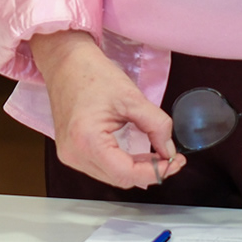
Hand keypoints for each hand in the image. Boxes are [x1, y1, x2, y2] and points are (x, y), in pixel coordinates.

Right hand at [29, 30, 185, 189]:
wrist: (65, 62)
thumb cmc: (94, 74)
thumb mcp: (132, 97)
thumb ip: (156, 125)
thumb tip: (170, 151)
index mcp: (87, 141)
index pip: (126, 174)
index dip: (155, 172)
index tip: (176, 163)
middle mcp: (74, 155)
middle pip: (119, 178)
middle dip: (148, 172)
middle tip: (171, 159)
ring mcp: (69, 155)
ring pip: (111, 176)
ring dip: (135, 170)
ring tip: (156, 155)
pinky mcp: (70, 151)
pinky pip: (101, 167)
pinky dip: (121, 164)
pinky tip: (136, 154)